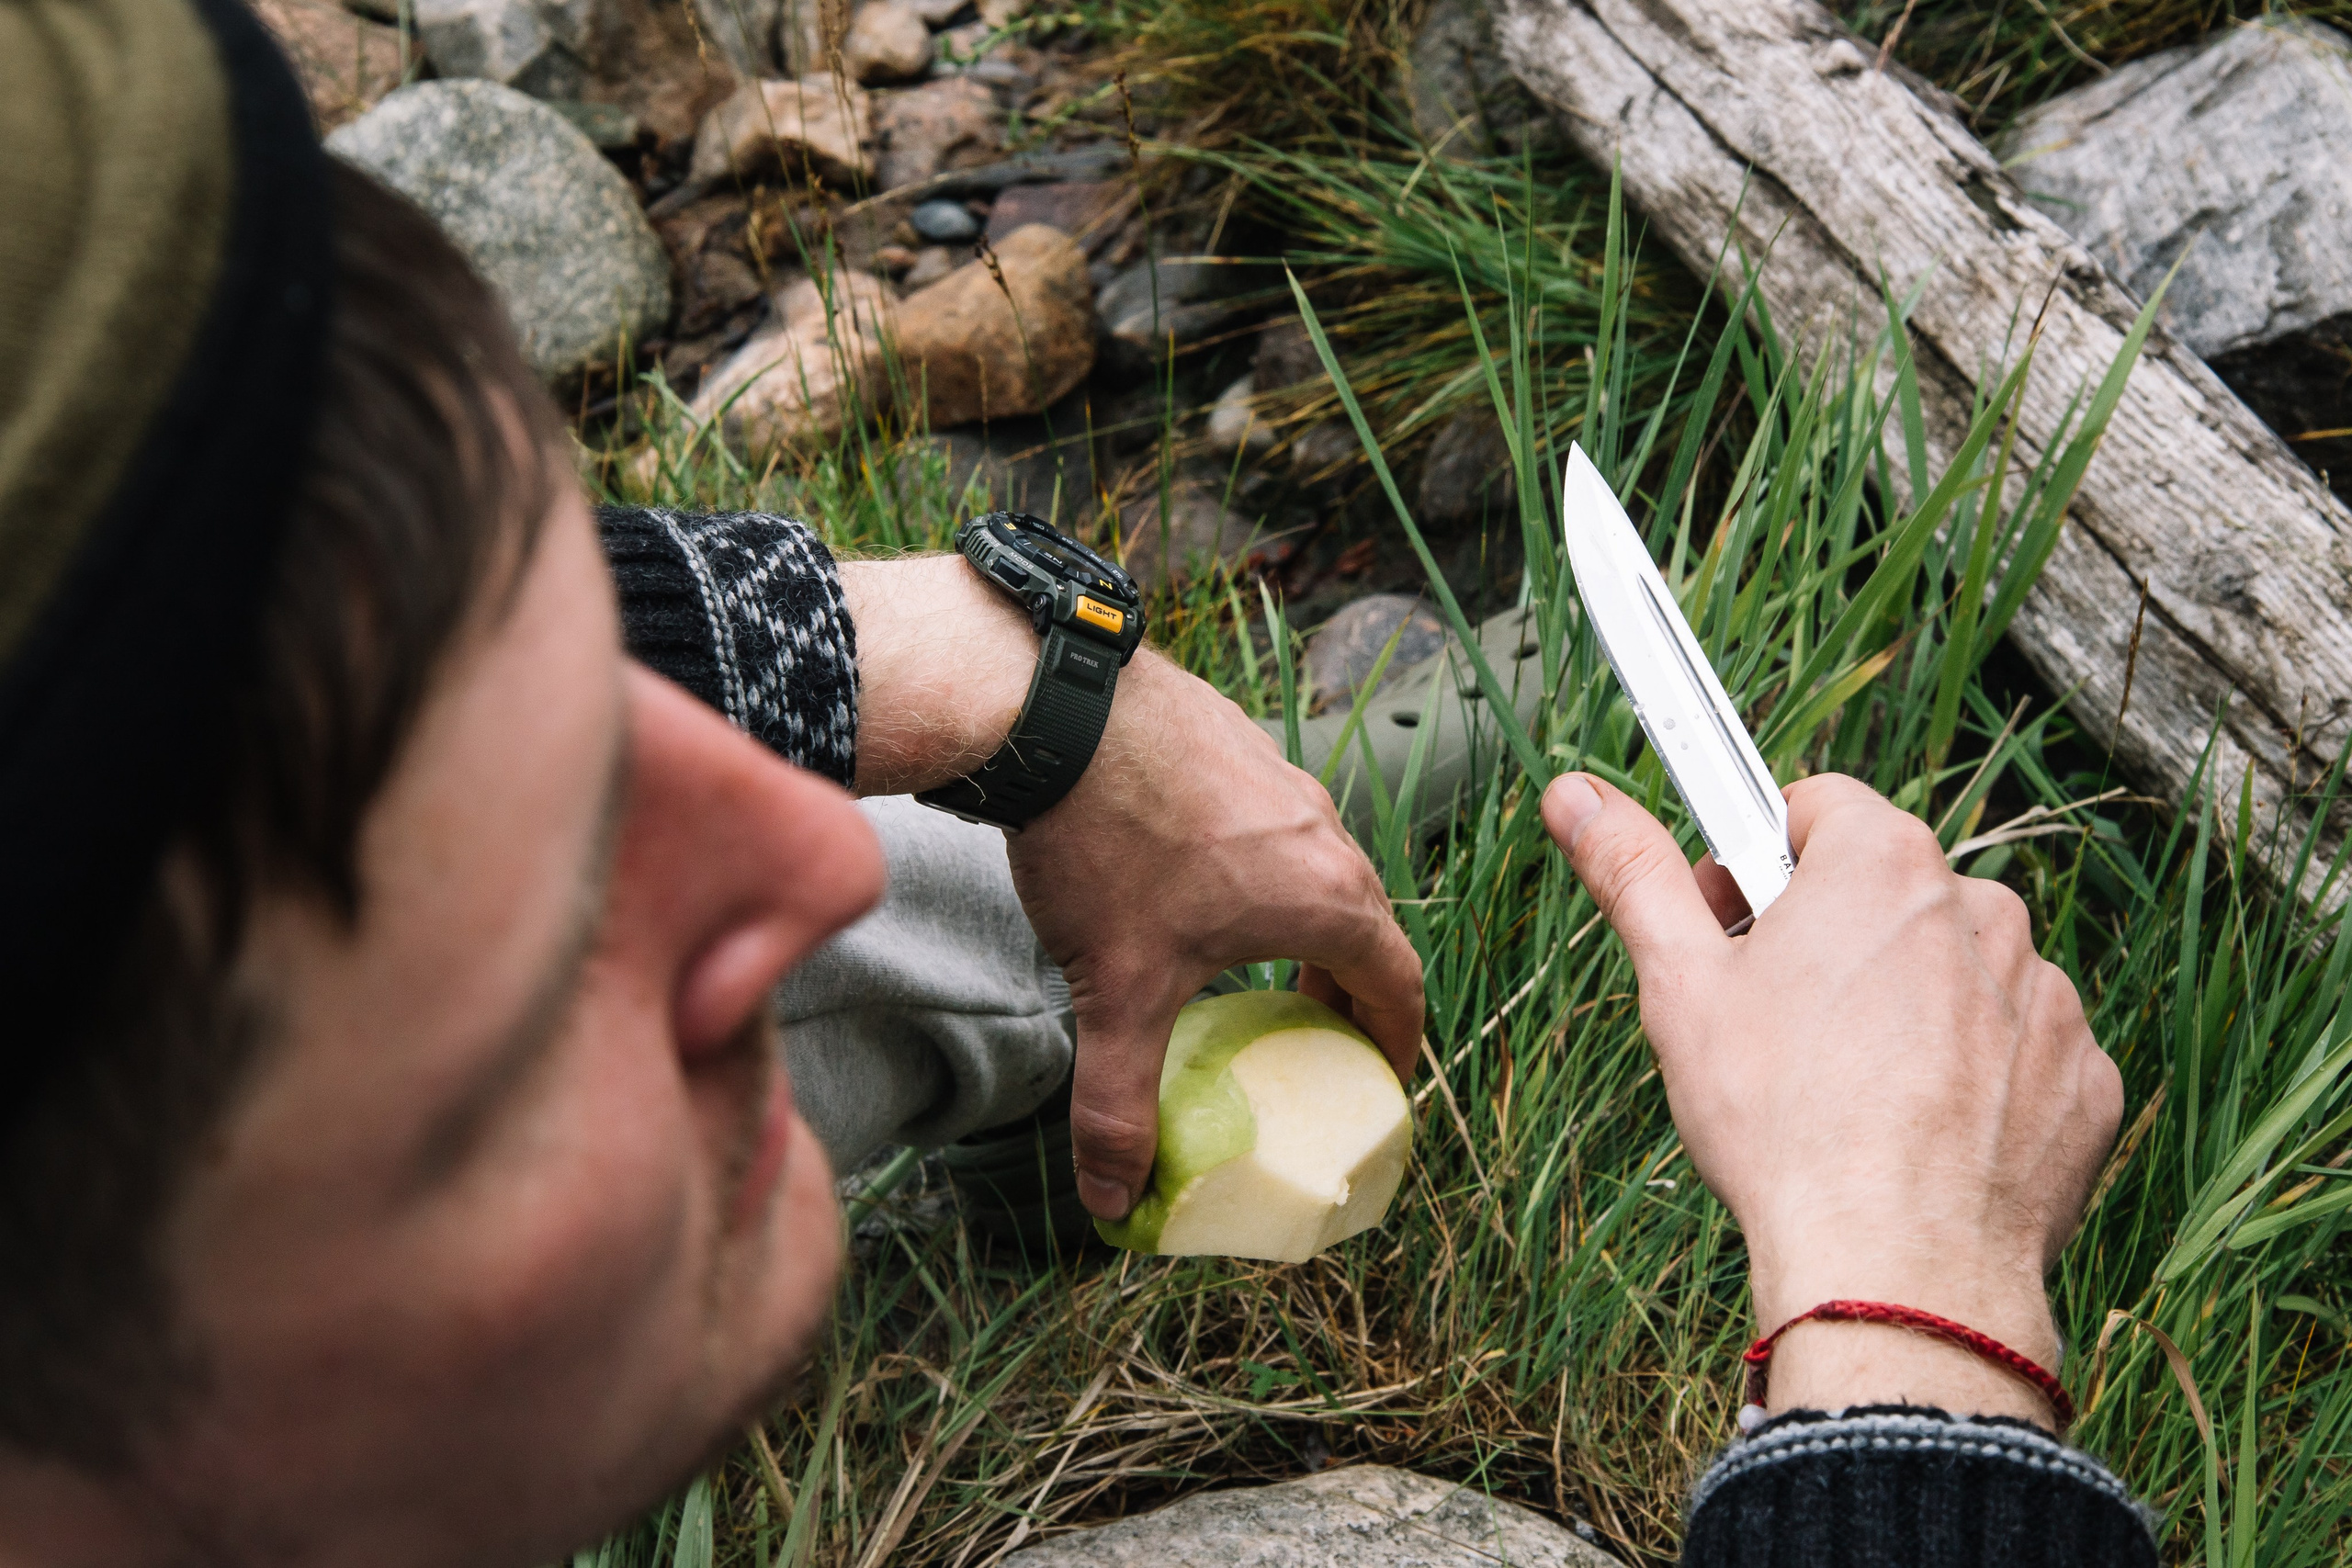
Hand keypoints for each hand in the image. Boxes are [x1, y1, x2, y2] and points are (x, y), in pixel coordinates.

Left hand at [1010, 652, 1424, 1217]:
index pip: (1397, 981)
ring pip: (1316, 862)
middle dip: (1348, 984)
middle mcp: (1322, 829)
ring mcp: (1279, 775)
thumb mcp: (1115, 990)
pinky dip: (1257, 863)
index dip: (1395, 1039)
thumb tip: (1117, 1198)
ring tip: (1254, 956)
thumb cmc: (1108, 844)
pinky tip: (1190, 877)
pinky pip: (1267, 818)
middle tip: (1315, 1032)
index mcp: (1327, 895)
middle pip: (1364, 920)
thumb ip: (1118, 1103)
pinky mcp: (1230, 738)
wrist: (1053, 705)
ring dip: (1303, 917)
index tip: (1381, 1075)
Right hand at [1541, 771, 2121, 1427]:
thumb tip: (1573, 793)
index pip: (1816, 808)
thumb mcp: (1681, 986)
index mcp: (1884, 863)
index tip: (1730, 930)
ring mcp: (2047, 996)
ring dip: (1911, 1005)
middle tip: (1778, 1023)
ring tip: (1851, 1091)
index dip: (1756, 863)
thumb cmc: (1781, 1121)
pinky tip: (1922, 1136)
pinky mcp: (2085, 1078)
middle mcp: (1984, 909)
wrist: (1897, 1270)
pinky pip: (2023, 1053)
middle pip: (1890, 892)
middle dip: (1835, 937)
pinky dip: (1979, 1079)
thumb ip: (1633, 872)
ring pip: (1961, 971)